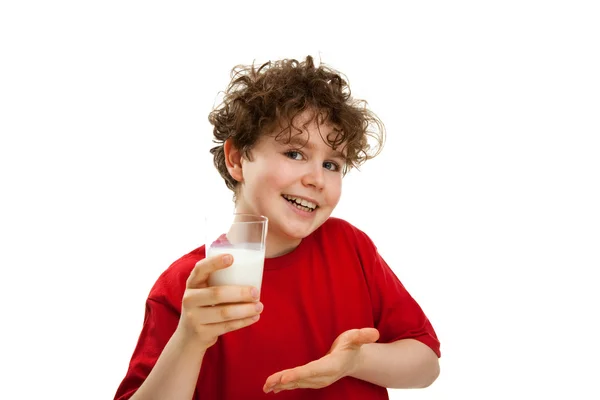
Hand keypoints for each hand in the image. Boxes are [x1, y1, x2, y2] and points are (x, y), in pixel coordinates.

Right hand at [176, 253, 263, 349]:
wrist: (188, 337)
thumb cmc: (204, 307)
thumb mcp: (203, 292)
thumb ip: (218, 281)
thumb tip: (250, 268)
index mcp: (192, 284)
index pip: (200, 269)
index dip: (215, 262)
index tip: (232, 258)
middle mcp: (189, 299)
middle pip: (217, 294)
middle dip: (240, 293)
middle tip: (256, 292)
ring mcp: (194, 318)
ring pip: (224, 312)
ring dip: (245, 309)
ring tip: (260, 306)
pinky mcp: (202, 333)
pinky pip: (227, 326)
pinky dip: (243, 321)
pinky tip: (254, 317)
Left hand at [263, 328, 379, 392]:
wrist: (353, 360)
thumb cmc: (352, 346)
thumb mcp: (357, 337)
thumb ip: (363, 336)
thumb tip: (374, 333)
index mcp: (331, 365)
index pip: (313, 370)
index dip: (299, 374)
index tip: (285, 377)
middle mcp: (323, 376)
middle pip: (302, 379)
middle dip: (286, 381)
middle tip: (271, 382)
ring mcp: (316, 380)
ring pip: (297, 383)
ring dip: (281, 384)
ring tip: (267, 386)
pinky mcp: (311, 380)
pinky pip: (296, 383)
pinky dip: (282, 385)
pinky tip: (270, 387)